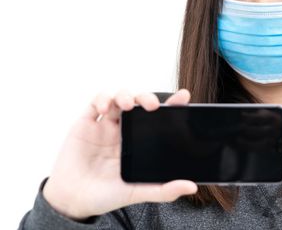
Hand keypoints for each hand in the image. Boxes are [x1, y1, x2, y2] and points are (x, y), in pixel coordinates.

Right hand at [42, 89, 196, 219]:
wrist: (74, 201)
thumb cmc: (106, 195)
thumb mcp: (138, 192)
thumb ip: (164, 190)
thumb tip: (191, 187)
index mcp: (139, 142)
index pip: (158, 118)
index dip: (171, 105)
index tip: (183, 97)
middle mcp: (124, 130)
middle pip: (139, 103)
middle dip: (146, 97)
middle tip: (152, 105)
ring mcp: (105, 125)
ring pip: (119, 98)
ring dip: (125, 95)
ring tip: (128, 105)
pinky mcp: (86, 124)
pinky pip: (96, 102)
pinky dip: (103, 99)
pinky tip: (106, 108)